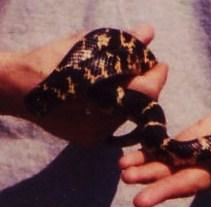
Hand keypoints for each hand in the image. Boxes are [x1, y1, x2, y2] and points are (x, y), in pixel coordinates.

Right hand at [0, 24, 167, 144]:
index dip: (158, 76)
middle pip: (140, 105)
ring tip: (128, 80)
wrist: (19, 91)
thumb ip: (121, 42)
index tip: (160, 63)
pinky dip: (121, 107)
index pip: (146, 90)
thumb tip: (148, 32)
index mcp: (103, 96)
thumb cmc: (50, 63)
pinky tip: (115, 94)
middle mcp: (104, 122)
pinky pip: (116, 123)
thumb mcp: (86, 47)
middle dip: (147, 86)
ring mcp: (97, 135)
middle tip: (145, 70)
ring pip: (129, 115)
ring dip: (134, 97)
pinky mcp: (90, 140)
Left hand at [119, 105, 210, 206]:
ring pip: (166, 169)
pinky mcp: (181, 145)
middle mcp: (209, 171)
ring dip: (145, 174)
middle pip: (185, 183)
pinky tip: (125, 161)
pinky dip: (142, 157)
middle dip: (163, 192)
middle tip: (141, 202)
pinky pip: (159, 152)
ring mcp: (191, 158)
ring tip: (126, 175)